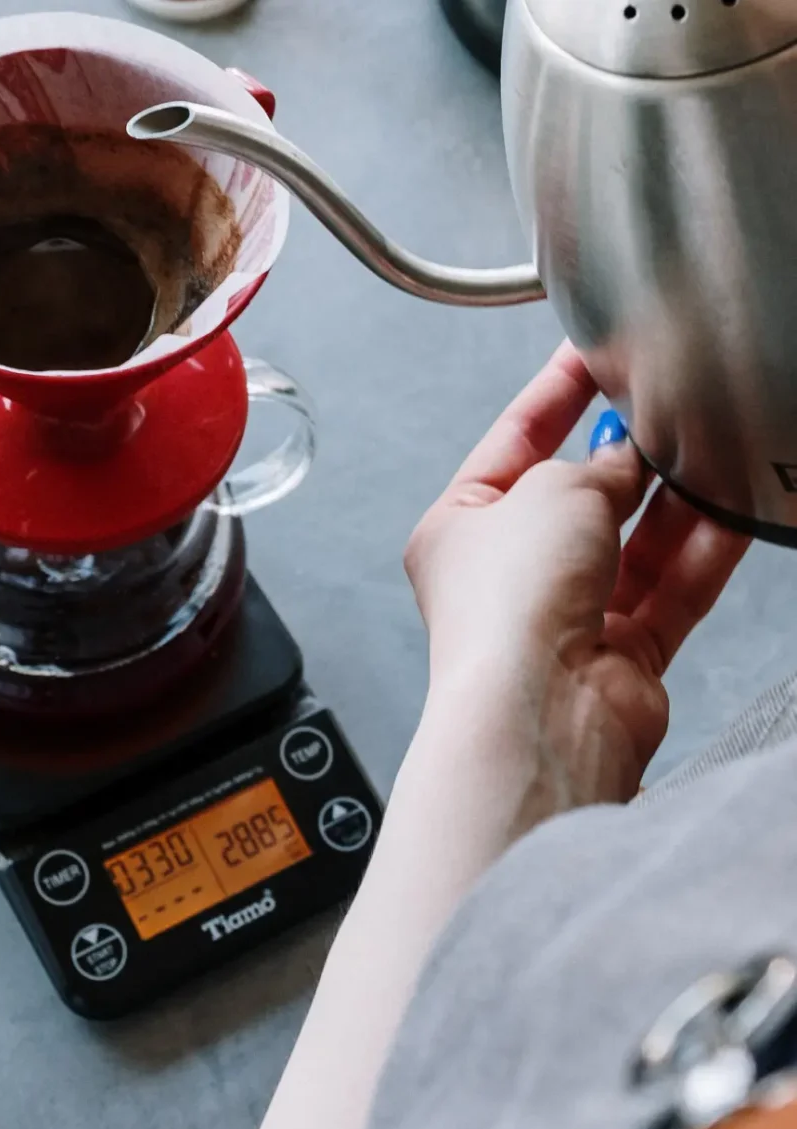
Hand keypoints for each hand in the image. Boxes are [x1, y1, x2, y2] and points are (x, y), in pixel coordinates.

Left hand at [404, 343, 749, 806]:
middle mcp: (505, 575)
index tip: (589, 356)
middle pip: (574, 498)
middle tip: (662, 413)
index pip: (511, 442)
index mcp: (457, 528)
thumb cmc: (509, 605)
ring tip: (707, 458)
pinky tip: (732, 515)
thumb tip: (624, 459)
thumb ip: (594, 467)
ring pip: (630, 547)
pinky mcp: (617, 654)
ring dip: (670, 506)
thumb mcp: (551, 493)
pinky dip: (699, 555)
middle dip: (619, 458)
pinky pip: (668, 590)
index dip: (553, 395)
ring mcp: (561, 616)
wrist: (543, 710)